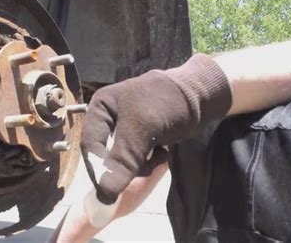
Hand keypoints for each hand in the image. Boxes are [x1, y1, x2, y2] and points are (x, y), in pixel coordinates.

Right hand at [81, 54, 231, 203]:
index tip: (110, 191)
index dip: (98, 169)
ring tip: (158, 154)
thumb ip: (122, 160)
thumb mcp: (142, 129)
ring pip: (121, 162)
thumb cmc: (168, 103)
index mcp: (100, 107)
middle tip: (144, 165)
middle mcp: (107, 118)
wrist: (201, 96)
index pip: (89, 145)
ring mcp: (123, 130)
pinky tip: (161, 152)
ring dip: (140, 165)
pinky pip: (134, 160)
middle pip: (105, 155)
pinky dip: (147, 162)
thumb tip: (104, 193)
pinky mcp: (138, 139)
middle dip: (126, 165)